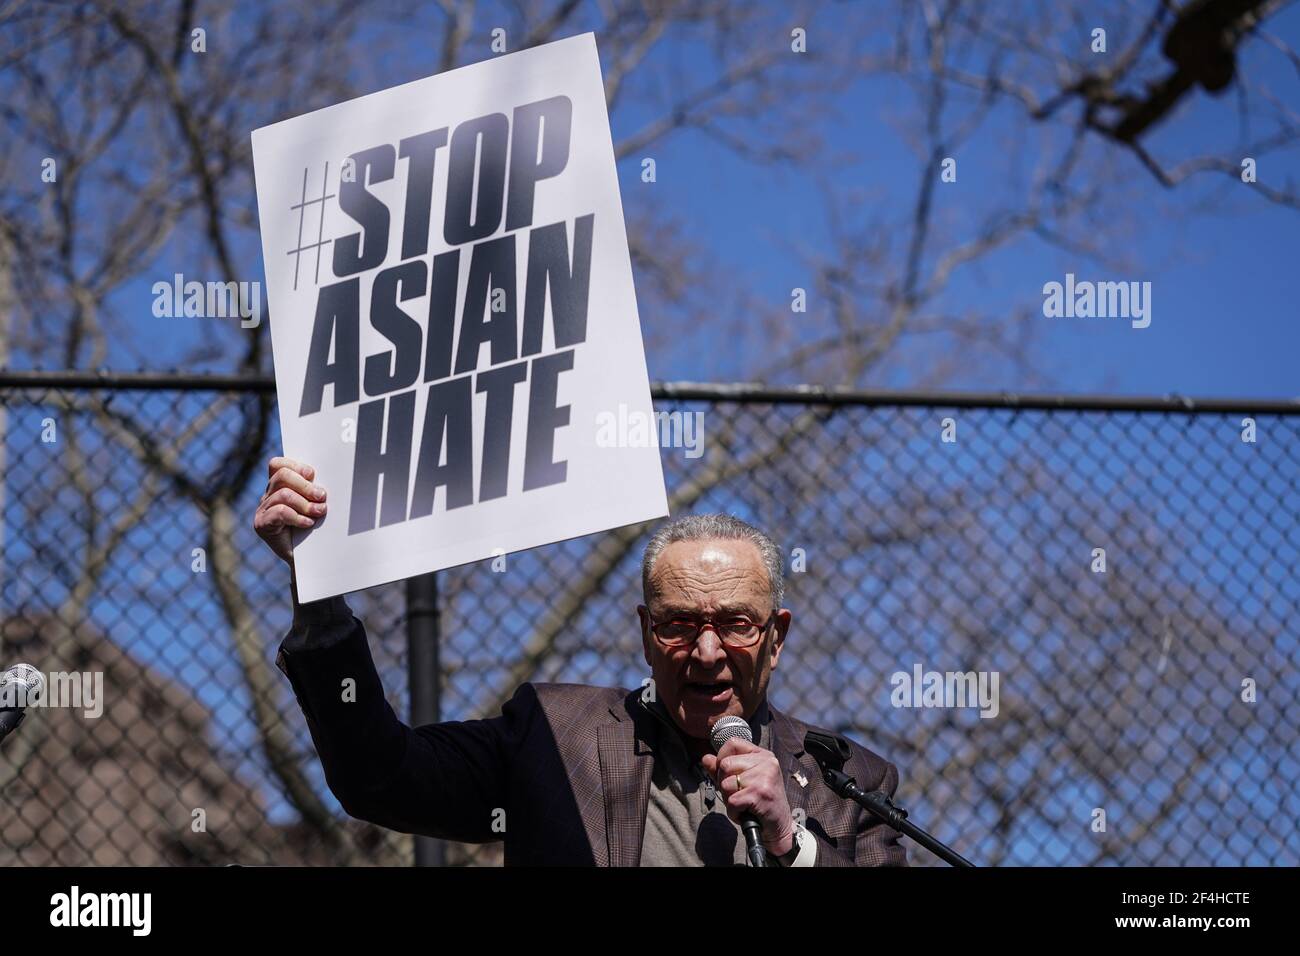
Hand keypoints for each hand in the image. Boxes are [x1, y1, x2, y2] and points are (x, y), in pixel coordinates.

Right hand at [253, 457, 326, 565]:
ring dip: (305, 504)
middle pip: (282, 475)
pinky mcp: (262, 525)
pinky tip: (308, 523)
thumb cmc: (315, 530)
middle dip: (305, 485)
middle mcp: (268, 495)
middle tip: (322, 496)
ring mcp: (263, 510)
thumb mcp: (315, 505)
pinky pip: (280, 512)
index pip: (278, 465)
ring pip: (283, 495)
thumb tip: (325, 483)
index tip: (313, 475)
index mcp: (279, 486)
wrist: (308, 559)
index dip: (295, 466)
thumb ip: (315, 491)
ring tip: (319, 512)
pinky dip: (297, 517)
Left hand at [701, 737, 795, 856]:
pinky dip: (734, 812)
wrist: (780, 827)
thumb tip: (705, 758)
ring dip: (729, 800)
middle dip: (724, 784)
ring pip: (725, 784)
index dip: (722, 758)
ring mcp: (764, 777)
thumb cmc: (759, 803)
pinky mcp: (760, 794)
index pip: (732, 743)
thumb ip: (723, 769)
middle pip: (725, 765)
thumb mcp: (741, 782)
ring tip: (744, 805)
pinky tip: (745, 814)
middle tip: (738, 795)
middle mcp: (767, 762)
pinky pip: (731, 801)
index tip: (728, 775)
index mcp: (763, 755)